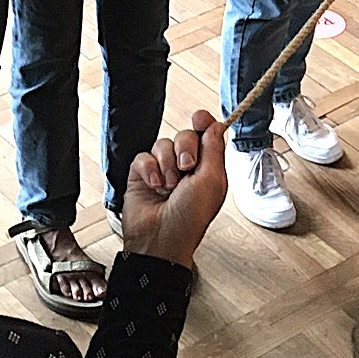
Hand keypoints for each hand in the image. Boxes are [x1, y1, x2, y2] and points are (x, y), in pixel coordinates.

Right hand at [122, 110, 227, 268]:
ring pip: (163, 144)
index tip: (199, 117)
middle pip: (185, 136)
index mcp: (207, 169)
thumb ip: (214, 150)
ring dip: (167, 164)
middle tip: (186, 168)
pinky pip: (143, 156)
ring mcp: (162, 170)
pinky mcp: (141, 175)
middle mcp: (185, 168)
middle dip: (185, 148)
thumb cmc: (189, 218)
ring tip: (168, 186)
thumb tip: (217, 124)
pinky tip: (153, 185)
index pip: (206, 136)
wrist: (159, 239)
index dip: (204, 123)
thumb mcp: (210, 182)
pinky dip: (149, 169)